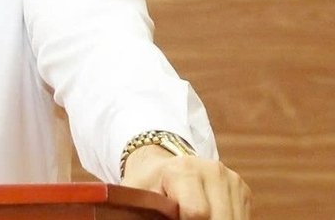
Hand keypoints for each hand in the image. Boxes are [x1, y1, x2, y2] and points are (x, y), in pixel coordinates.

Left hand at [120, 146, 250, 219]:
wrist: (163, 166)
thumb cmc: (147, 184)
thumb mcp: (136, 193)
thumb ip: (142, 207)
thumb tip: (143, 216)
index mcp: (184, 169)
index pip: (196, 213)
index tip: (171, 219)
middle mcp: (213, 170)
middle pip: (219, 219)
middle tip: (180, 219)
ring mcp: (231, 179)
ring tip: (191, 217)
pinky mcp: (243, 190)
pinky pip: (240, 218)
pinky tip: (207, 217)